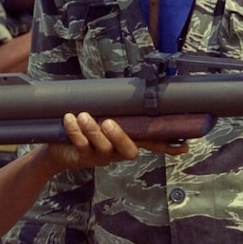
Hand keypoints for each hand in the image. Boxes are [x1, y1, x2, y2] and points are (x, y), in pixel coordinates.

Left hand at [42, 112, 189, 172]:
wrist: (57, 147)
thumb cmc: (86, 126)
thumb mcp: (104, 114)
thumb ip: (118, 106)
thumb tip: (133, 86)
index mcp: (128, 140)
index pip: (152, 144)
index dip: (168, 146)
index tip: (185, 147)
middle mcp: (118, 151)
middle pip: (128, 150)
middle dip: (119, 137)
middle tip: (108, 122)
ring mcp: (101, 156)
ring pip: (102, 147)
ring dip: (92, 130)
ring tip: (83, 115)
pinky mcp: (83, 157)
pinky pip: (81, 145)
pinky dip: (74, 131)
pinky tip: (69, 118)